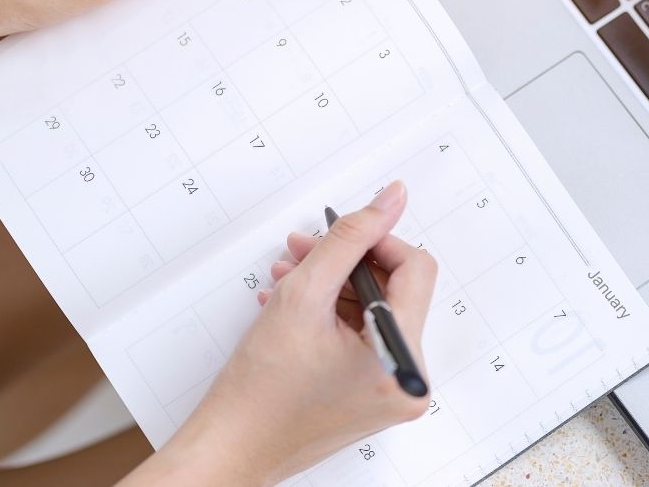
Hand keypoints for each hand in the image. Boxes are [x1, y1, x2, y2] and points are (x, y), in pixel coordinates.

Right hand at [121, 181, 437, 485]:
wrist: (233, 447)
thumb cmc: (259, 391)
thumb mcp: (304, 294)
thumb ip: (351, 238)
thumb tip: (391, 200)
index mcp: (402, 358)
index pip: (416, 269)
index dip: (378, 241)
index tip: (346, 231)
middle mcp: (409, 379)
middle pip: (394, 290)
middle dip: (346, 264)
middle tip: (304, 250)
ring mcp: (393, 389)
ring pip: (374, 311)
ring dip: (332, 286)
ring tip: (289, 277)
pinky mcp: (375, 394)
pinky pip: (364, 336)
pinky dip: (332, 314)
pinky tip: (294, 303)